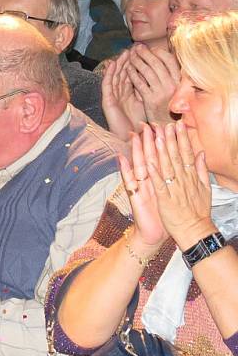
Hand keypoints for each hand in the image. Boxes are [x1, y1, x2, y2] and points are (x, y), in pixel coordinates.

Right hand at [101, 52, 145, 139]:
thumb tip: (156, 80)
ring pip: (115, 76)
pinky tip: (113, 64)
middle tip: (133, 49)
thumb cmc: (138, 125)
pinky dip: (109, 73)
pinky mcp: (107, 100)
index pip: (131, 76)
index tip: (142, 53)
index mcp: (127, 94)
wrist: (129, 138)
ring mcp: (112, 96)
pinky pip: (108, 84)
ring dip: (119, 64)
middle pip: (122, 74)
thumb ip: (146, 92)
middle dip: (127, 61)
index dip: (135, 64)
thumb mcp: (145, 104)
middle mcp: (119, 94)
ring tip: (124, 53)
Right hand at [119, 126, 167, 250]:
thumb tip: (174, 166)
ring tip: (135, 136)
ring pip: (138, 165)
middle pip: (147, 157)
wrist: (154, 234)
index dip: (159, 144)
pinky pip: (129, 181)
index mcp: (157, 180)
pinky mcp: (134, 196)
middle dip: (147, 142)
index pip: (158, 158)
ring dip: (136, 151)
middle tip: (146, 126)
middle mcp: (147, 181)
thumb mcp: (167, 195)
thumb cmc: (162, 215)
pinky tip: (121, 158)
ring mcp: (139, 187)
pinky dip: (125, 170)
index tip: (161, 128)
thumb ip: (168, 180)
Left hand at [126, 45, 179, 124]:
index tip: (151, 48)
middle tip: (137, 48)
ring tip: (131, 56)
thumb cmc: (169, 103)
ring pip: (147, 72)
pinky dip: (133, 74)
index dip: (159, 52)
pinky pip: (139, 83)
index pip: (170, 60)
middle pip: (156, 63)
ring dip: (137, 62)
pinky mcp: (151, 100)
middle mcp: (172, 85)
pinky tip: (127, 69)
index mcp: (180, 81)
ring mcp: (162, 93)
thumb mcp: (175, 88)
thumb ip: (170, 75)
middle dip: (145, 53)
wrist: (168, 124)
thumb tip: (161, 56)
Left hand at [149, 120, 215, 249]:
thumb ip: (203, 171)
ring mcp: (173, 189)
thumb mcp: (205, 189)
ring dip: (160, 151)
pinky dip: (153, 173)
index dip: (182, 139)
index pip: (186, 154)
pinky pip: (157, 184)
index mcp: (192, 177)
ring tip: (155, 136)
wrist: (194, 231)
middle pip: (175, 157)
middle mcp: (182, 180)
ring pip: (165, 167)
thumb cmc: (198, 211)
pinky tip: (148, 161)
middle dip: (169, 139)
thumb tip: (202, 153)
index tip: (178, 125)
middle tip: (164, 124)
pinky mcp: (164, 199)